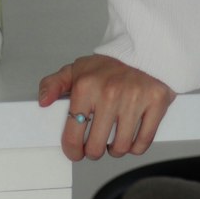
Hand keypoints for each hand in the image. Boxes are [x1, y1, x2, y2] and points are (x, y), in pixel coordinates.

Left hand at [38, 54, 175, 161]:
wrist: (145, 47)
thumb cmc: (112, 63)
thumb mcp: (78, 69)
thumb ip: (54, 84)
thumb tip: (43, 101)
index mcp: (86, 86)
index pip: (72, 134)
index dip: (72, 150)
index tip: (75, 151)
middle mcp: (110, 93)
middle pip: (96, 147)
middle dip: (94, 150)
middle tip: (96, 144)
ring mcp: (134, 99)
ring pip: (120, 148)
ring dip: (115, 150)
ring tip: (114, 140)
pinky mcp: (156, 103)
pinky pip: (143, 143)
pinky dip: (136, 147)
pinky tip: (131, 138)